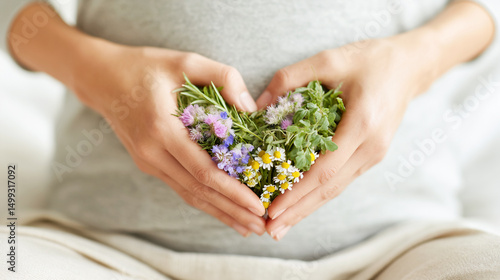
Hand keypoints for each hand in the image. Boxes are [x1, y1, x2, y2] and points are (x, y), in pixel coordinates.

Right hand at [72, 43, 264, 236]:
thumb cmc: (146, 67)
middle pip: (198, 191)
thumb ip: (223, 78)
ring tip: (247, 227)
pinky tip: (222, 209)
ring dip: (219, 212)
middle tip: (261, 227)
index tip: (258, 206)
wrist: (102, 78)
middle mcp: (152, 153)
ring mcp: (148, 161)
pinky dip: (204, 200)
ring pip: (189, 194)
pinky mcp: (149, 163)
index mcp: (162, 129)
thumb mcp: (186, 61)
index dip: (232, 192)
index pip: (203, 171)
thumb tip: (252, 109)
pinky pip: (180, 186)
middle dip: (232, 211)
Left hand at [257, 35, 438, 239]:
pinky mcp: (371, 155)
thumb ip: (290, 78)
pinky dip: (319, 195)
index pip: (324, 170)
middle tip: (270, 231)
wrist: (410, 66)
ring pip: (336, 189)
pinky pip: (341, 180)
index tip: (272, 208)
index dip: (296, 193)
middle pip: (330, 189)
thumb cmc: (371, 60)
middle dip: (298, 212)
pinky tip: (302, 204)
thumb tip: (257, 105)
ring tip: (281, 227)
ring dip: (307, 209)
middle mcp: (371, 147)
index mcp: (362, 125)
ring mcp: (374, 155)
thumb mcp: (328, 59)